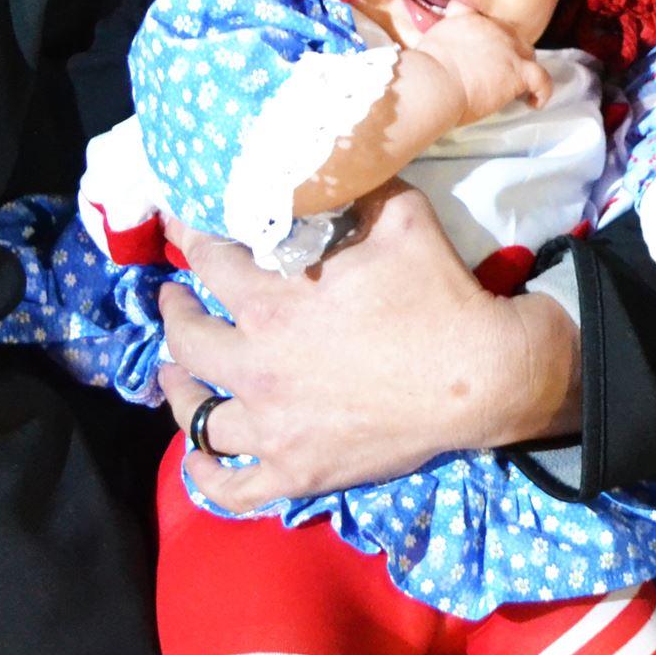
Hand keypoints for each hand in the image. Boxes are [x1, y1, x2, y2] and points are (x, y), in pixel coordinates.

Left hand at [156, 182, 579, 509]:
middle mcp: (256, 366)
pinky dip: (205, 473)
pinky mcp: (294, 471)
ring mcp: (271, 427)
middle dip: (174, 312)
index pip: (208, 263)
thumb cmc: (440, 295)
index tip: (183, 230)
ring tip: (174, 373)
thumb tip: (331, 170)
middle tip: (175, 299)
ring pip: (196, 415)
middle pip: (186, 339)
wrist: (482, 374)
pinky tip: (198, 457)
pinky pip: (230, 484)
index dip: (190, 240)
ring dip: (178, 389)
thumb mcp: (403, 217)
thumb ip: (355, 192)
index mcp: (272, 303)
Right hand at [410, 12, 552, 124]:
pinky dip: (542, 92)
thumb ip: (442, 40)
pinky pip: (542, 79)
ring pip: (528, 55)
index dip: (490, 38)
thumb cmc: (423, 72)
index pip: (488, 22)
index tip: (486, 55)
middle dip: (509, 55)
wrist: (433, 82)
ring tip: (517, 90)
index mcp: (468, 19)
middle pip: (512, 38)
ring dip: (524, 70)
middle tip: (499, 76)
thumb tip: (443, 53)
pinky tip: (534, 104)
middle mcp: (493, 28)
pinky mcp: (519, 70)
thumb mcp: (429, 42)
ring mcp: (509, 48)